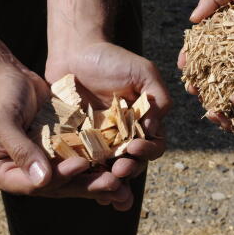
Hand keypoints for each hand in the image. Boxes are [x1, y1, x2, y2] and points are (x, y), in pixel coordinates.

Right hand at [0, 64, 131, 207]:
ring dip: (96, 179)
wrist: (7, 73)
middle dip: (86, 185)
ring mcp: (42, 163)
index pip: (32, 184)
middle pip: (57, 186)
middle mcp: (24, 173)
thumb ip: (20, 150)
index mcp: (1, 172)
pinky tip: (118, 164)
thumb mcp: (3, 121)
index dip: (59, 177)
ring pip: (72, 176)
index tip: (81, 165)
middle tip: (114, 184)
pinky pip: (78, 158)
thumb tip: (42, 180)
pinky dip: (97, 162)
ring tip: (122, 183)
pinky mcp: (58, 150)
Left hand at [46, 41, 171, 207]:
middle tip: (119, 169)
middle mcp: (123, 137)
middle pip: (132, 163)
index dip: (148, 152)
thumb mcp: (143, 72)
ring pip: (107, 169)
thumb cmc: (112, 59)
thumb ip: (158, 97)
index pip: (153, 146)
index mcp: (142, 123)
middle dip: (128, 169)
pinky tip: (80, 181)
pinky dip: (83, 176)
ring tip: (103, 182)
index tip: (135, 147)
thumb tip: (153, 128)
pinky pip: (81, 163)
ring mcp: (99, 142)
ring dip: (108, 181)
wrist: (75, 52)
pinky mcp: (75, 143)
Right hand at [178, 0, 233, 92]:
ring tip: (211, 103)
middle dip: (200, 81)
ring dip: (219, 94)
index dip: (190, 58)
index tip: (183, 67)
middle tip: (194, 90)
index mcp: (222, 32)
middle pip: (212, 69)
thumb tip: (192, 19)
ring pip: (231, 83)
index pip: (201, 48)